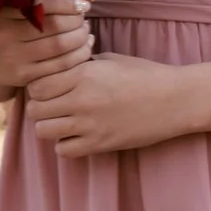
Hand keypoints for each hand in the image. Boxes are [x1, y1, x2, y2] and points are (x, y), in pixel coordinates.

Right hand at [0, 0, 91, 99]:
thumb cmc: (12, 25)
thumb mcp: (20, 6)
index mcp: (4, 11)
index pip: (43, 3)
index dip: (68, 2)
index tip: (82, 4)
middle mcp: (6, 34)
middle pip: (55, 25)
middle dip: (77, 20)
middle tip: (84, 18)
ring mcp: (14, 57)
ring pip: (60, 46)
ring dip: (81, 37)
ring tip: (85, 31)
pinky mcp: (24, 76)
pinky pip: (60, 66)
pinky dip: (79, 56)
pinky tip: (84, 48)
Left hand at [24, 39, 183, 158]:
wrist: (175, 100)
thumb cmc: (145, 75)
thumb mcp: (110, 60)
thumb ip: (81, 64)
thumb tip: (59, 68)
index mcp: (83, 74)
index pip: (36, 86)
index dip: (39, 88)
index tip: (50, 88)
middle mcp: (81, 99)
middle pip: (35, 110)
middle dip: (40, 108)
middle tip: (54, 106)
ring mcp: (90, 124)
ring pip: (43, 131)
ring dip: (50, 126)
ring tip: (63, 122)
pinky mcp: (100, 144)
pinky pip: (64, 151)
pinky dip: (65, 145)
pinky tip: (77, 136)